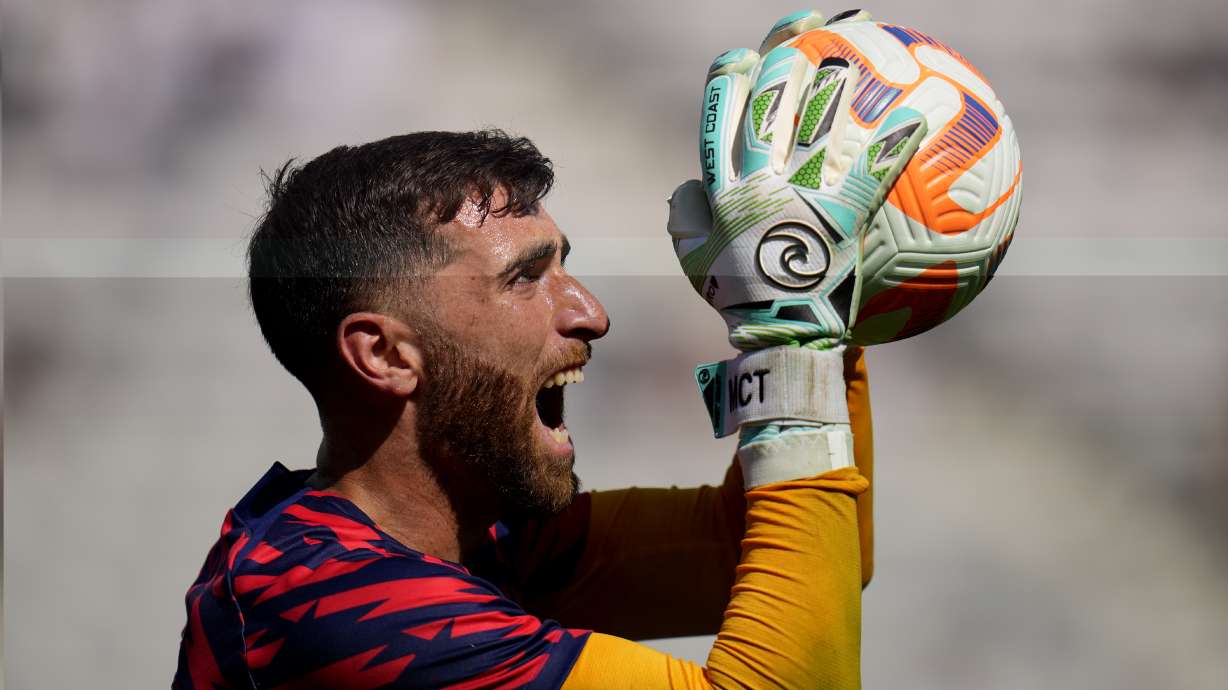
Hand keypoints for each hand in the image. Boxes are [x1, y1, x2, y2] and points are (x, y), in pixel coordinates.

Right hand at [668, 9, 927, 351]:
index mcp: (722, 189)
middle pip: (768, 104)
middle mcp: (756, 183)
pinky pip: (870, 172)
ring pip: (815, 125)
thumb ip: (686, 221)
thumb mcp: (696, 263)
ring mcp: (797, 199)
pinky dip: (897, 140)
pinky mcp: (838, 218)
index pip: (718, 118)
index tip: (746, 54)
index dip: (731, 78)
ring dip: (836, 78)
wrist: (776, 337)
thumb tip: (684, 187)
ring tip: (860, 43)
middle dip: (786, 53)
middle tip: (809, 25)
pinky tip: (924, 112)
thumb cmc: (738, 303)